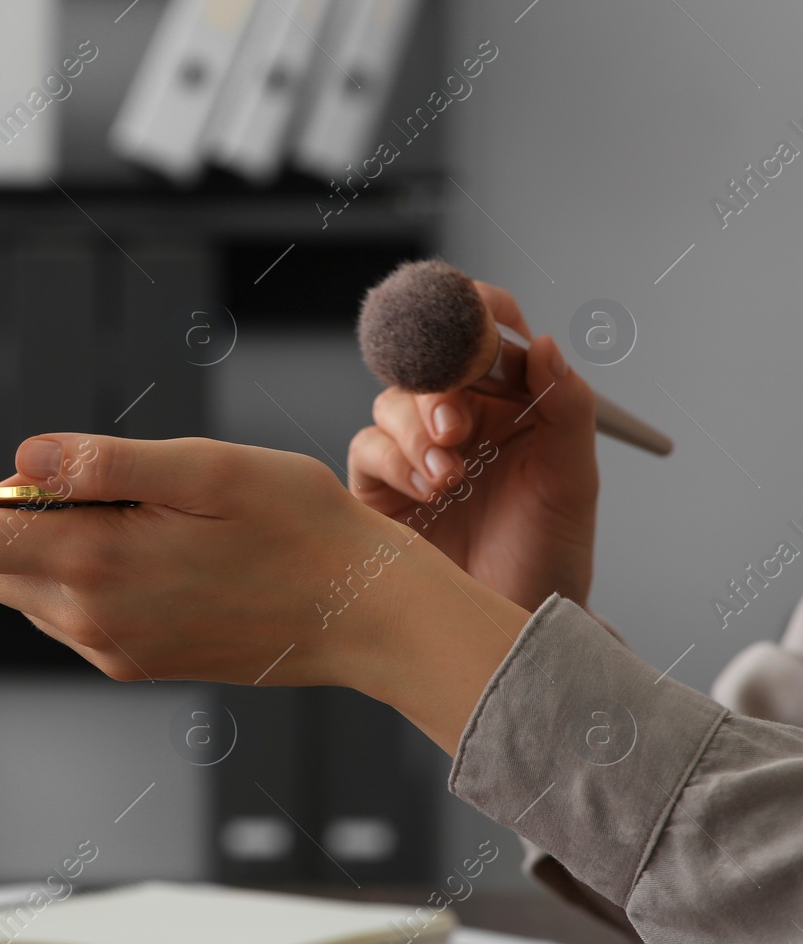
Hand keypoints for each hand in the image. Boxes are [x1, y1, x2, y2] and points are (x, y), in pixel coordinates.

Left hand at [0, 434, 530, 751]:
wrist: (362, 614)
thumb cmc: (298, 527)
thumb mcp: (205, 469)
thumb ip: (101, 465)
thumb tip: (18, 458)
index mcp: (95, 565)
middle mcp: (89, 620)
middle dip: (6, 516)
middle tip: (84, 478)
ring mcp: (110, 649)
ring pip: (27, 590)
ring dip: (48, 545)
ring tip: (137, 513)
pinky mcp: (133, 662)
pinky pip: (70, 614)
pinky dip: (82, 574)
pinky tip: (153, 549)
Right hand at [347, 282, 598, 610]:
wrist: (512, 628)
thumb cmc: (549, 557)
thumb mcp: (574, 481)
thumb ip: (567, 408)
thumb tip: (544, 344)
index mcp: (514, 400)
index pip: (489, 333)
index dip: (477, 315)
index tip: (476, 324)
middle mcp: (463, 417)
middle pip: (430, 363)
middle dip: (439, 386)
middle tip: (455, 426)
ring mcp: (417, 450)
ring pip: (393, 401)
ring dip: (416, 429)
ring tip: (448, 475)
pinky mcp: (380, 487)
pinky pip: (368, 448)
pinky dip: (393, 461)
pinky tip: (428, 491)